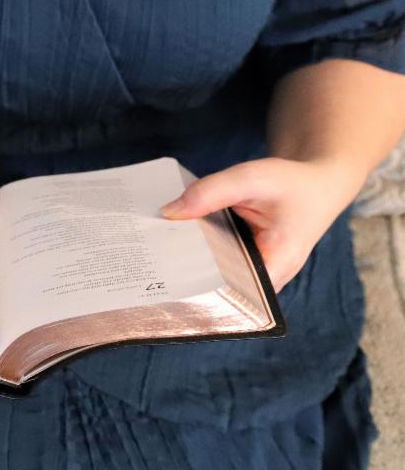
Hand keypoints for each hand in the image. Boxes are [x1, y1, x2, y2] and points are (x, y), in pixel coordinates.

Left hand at [160, 157, 365, 291]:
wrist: (317, 184)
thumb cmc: (291, 183)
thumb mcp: (251, 178)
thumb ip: (210, 193)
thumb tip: (168, 213)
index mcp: (277, 264)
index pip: (232, 292)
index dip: (199, 287)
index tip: (166, 277)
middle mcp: (269, 278)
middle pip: (220, 286)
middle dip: (187, 274)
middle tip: (151, 262)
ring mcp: (259, 272)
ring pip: (217, 276)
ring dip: (192, 263)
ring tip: (157, 253)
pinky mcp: (249, 262)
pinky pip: (220, 263)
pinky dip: (201, 252)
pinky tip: (176, 241)